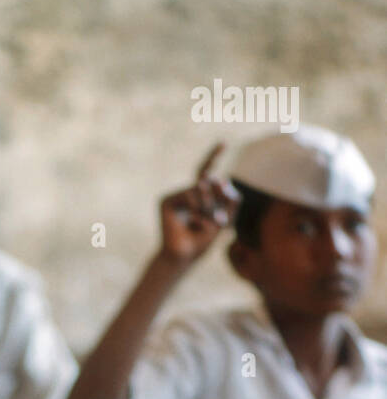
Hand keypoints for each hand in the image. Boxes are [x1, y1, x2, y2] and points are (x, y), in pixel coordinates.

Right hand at [158, 144, 239, 265]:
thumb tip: (224, 179)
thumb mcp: (225, 219)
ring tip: (204, 222)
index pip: (206, 172)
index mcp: (198, 195)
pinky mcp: (166, 200)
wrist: (184, 255)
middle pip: (209, 181)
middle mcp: (186, 192)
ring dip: (208, 206)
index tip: (223, 143)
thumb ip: (231, 200)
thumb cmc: (202, 240)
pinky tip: (192, 221)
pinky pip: (188, 194)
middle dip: (217, 200)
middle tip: (219, 221)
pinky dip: (195, 207)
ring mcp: (175, 195)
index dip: (213, 156)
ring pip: (199, 188)